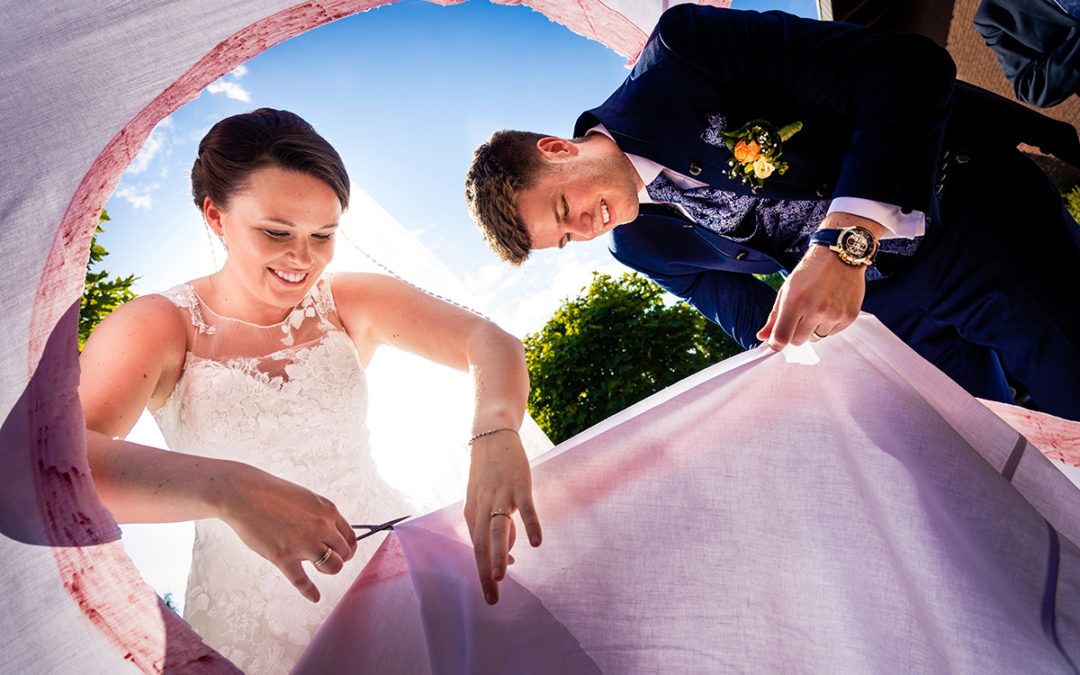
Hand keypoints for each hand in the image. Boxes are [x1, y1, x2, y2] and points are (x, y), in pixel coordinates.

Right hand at [219, 464, 356, 602]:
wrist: (244, 494)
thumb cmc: (273, 494)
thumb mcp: (307, 499)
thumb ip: (320, 516)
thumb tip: (330, 534)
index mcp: (328, 511)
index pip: (350, 536)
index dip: (347, 547)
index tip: (343, 552)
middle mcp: (321, 527)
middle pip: (344, 553)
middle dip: (338, 558)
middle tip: (328, 560)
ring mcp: (303, 543)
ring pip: (332, 567)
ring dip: (327, 570)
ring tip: (318, 567)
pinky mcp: (284, 557)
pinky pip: (303, 581)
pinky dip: (310, 592)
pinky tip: (315, 597)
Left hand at [464, 429, 541, 604]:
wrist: (491, 436)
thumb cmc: (489, 472)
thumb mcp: (484, 499)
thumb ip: (493, 525)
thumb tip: (509, 552)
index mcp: (472, 511)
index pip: (477, 547)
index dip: (484, 568)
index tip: (494, 586)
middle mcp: (482, 506)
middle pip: (482, 545)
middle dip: (485, 574)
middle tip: (491, 598)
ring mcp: (501, 495)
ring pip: (498, 530)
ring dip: (499, 554)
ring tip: (500, 577)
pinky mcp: (519, 486)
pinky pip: (526, 509)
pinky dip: (531, 526)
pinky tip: (536, 543)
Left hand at [756, 238, 865, 348]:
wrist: (839, 256)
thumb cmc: (810, 272)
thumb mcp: (786, 290)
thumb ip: (774, 316)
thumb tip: (762, 337)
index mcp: (796, 302)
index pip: (782, 338)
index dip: (776, 343)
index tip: (775, 342)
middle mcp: (816, 310)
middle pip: (798, 341)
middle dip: (794, 333)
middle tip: (799, 317)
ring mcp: (834, 314)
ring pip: (816, 338)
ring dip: (813, 328)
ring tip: (817, 307)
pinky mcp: (849, 316)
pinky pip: (832, 333)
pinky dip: (828, 325)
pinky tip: (830, 306)